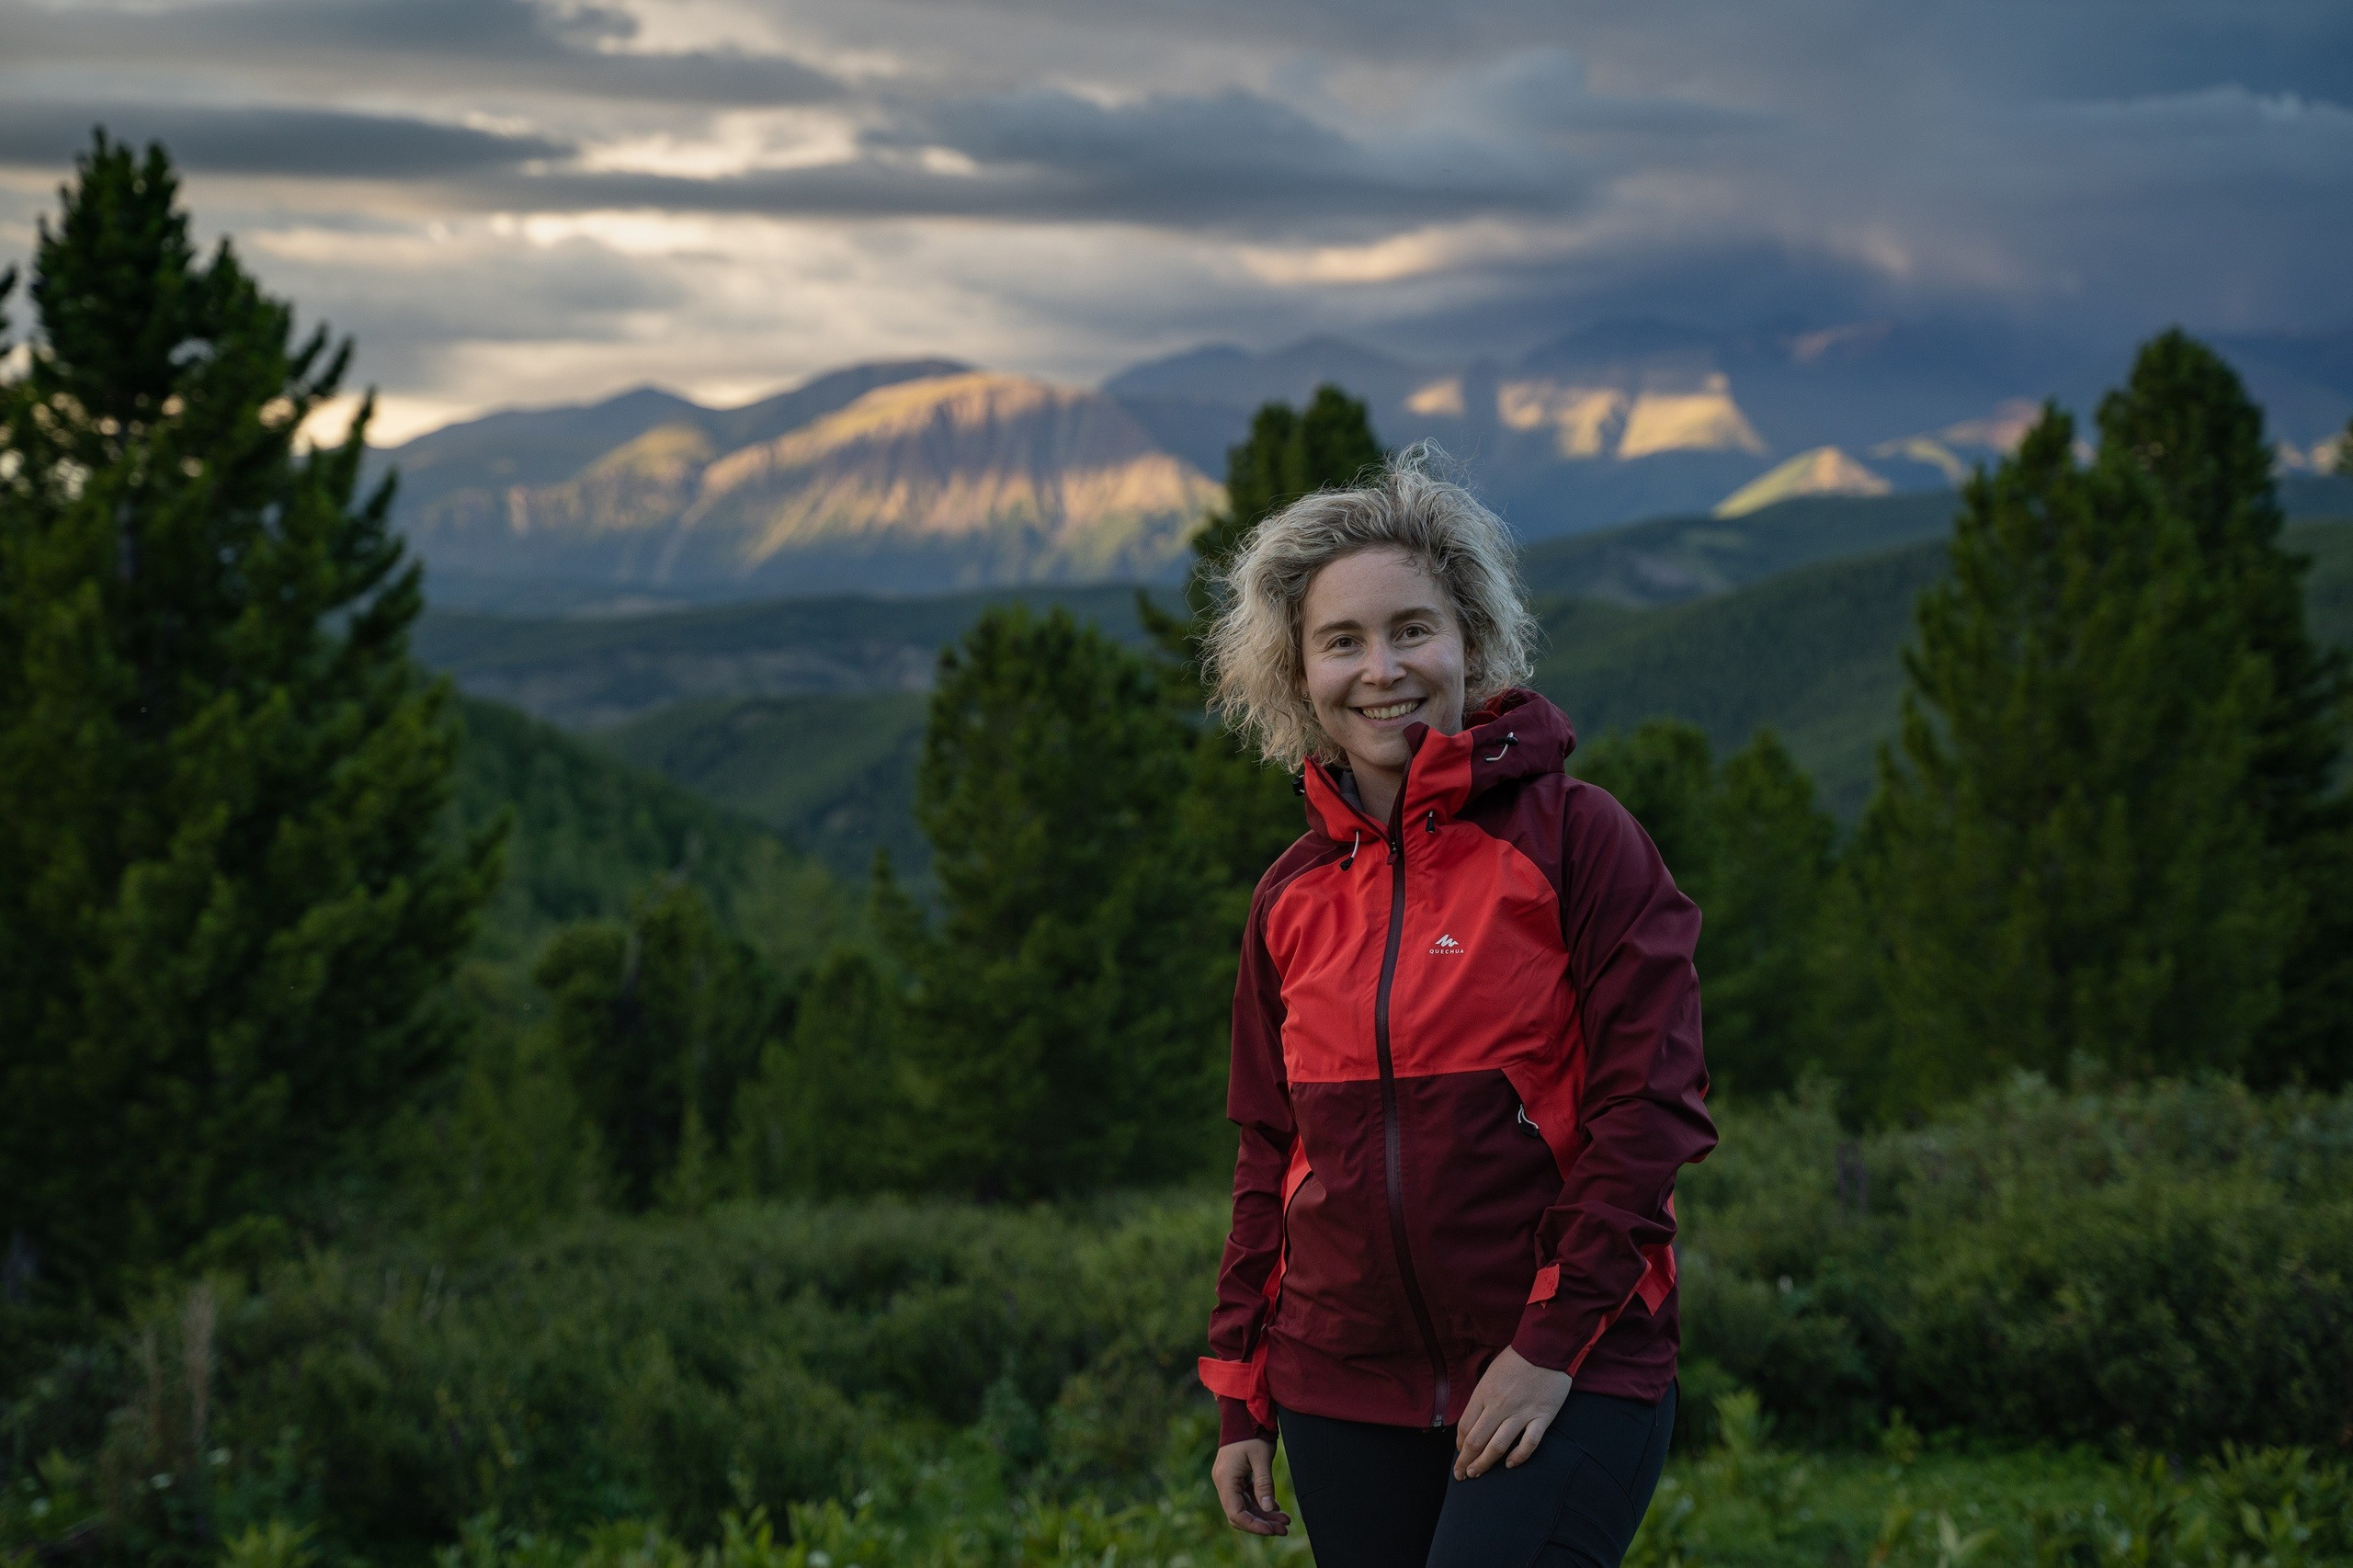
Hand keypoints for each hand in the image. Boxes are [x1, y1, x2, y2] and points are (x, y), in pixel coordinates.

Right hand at [1212, 1437, 1290, 1534]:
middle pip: (1240, 1514)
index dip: (1254, 1526)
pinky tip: (1276, 1508)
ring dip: (1264, 1515)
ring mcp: (1228, 1480)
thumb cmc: (1252, 1432)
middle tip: (1285, 1528)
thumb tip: (1269, 1509)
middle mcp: (1223, 1483)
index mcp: (1225, 1479)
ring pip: (1245, 1507)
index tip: (1272, 1530)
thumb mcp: (1261, 1457)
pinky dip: (1260, 1504)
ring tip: (1285, 1521)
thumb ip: (1264, 1485)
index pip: (1236, 1514)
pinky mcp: (1236, 1477)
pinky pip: (1246, 1497)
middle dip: (1262, 1523)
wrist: (1244, 1412)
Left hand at [1454, 1346, 1570, 1479]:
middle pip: (1476, 1441)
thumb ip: (1481, 1398)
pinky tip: (1509, 1464)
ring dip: (1484, 1464)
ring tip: (1477, 1474)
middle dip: (1466, 1461)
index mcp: (1483, 1394)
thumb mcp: (1489, 1375)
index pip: (1465, 1426)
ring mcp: (1521, 1413)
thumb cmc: (1516, 1359)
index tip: (1459, 1454)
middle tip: (1462, 1475)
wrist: (1545, 1347)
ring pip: (1497, 1446)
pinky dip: (1518, 1457)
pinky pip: (1528, 1444)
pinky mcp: (1542, 1417)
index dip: (1459, 1445)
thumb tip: (1474, 1421)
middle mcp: (1498, 1406)